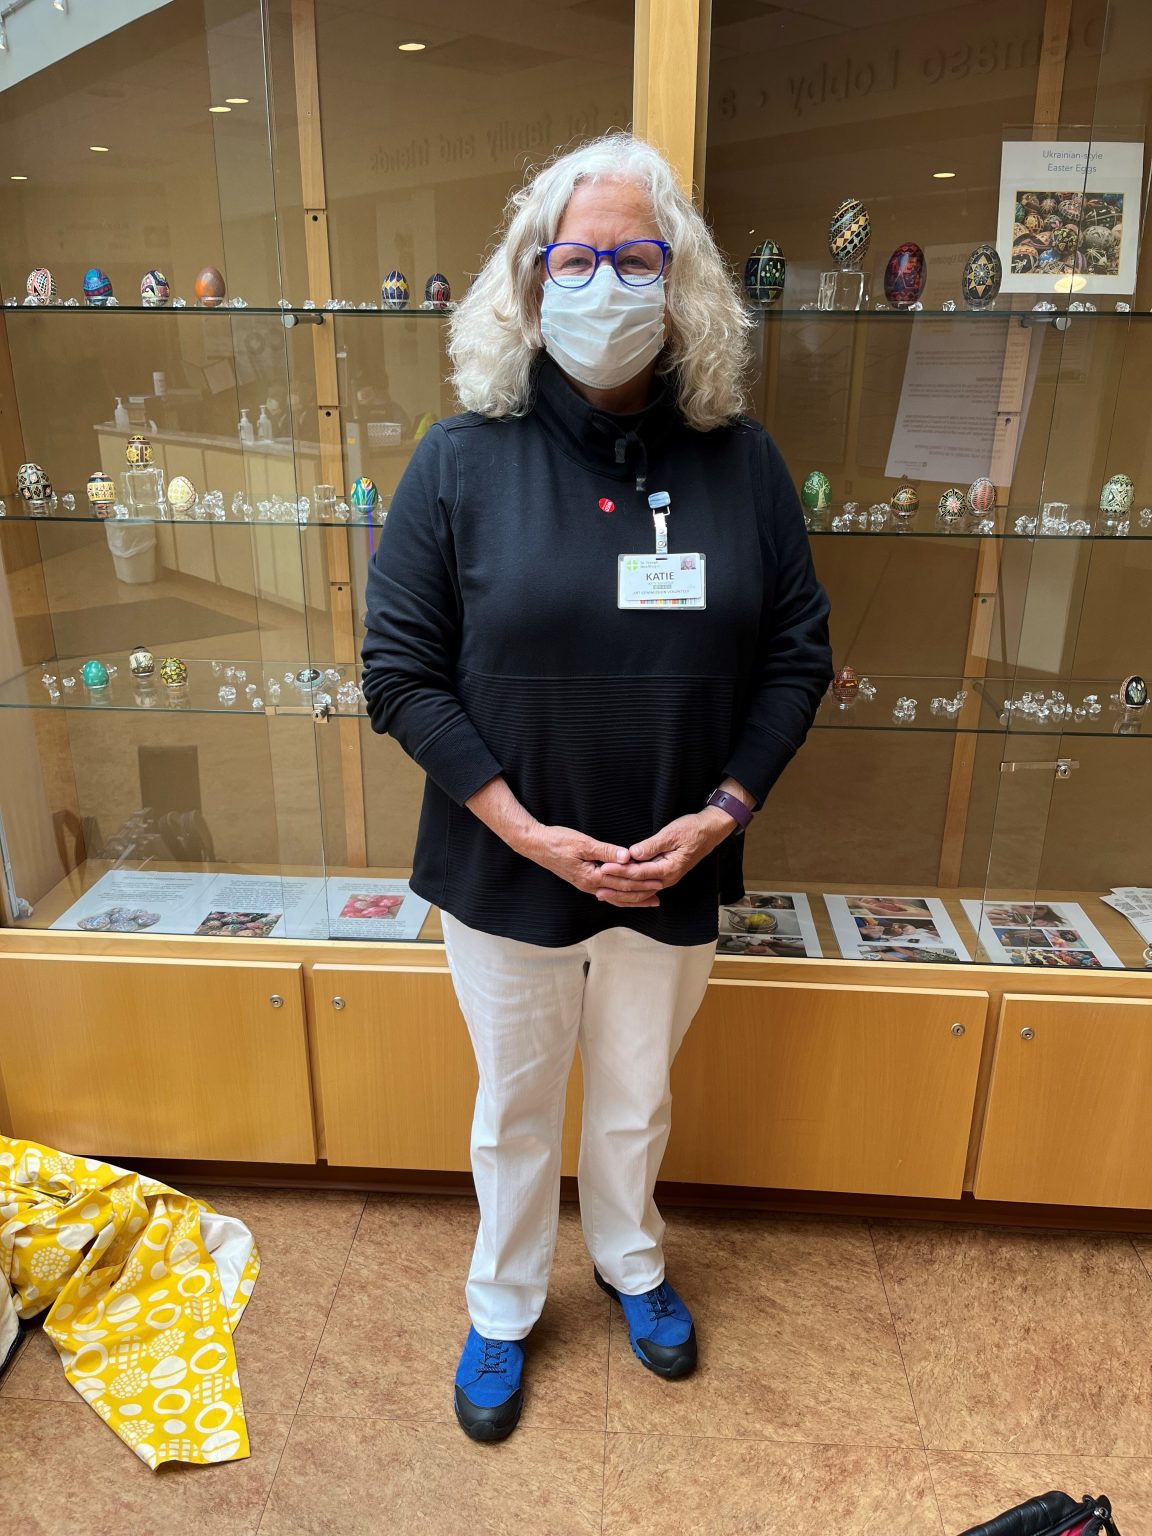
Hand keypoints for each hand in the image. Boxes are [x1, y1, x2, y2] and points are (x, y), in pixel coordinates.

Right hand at [524, 825, 664, 907]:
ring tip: (649, 900)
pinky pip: (607, 893)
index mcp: (591, 876)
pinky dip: (620, 896)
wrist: (537, 845)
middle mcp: (590, 885)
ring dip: (633, 899)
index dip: (642, 882)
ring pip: (615, 897)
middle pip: (621, 893)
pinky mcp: (584, 881)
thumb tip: (626, 856)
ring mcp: (586, 885)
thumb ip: (605, 850)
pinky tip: (627, 896)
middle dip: (642, 894)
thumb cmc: (558, 841)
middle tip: (660, 893)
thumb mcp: (582, 842)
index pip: (622, 882)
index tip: (658, 880)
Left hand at [598, 808, 733, 896]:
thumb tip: (633, 853)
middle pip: (637, 887)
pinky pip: (644, 888)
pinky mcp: (663, 876)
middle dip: (616, 887)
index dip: (620, 871)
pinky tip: (619, 892)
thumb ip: (652, 845)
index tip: (604, 867)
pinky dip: (630, 891)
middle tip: (597, 885)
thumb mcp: (671, 834)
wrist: (709, 831)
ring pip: (640, 892)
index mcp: (669, 868)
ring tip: (603, 893)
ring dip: (621, 894)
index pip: (639, 873)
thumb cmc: (692, 830)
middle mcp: (667, 878)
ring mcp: (666, 879)